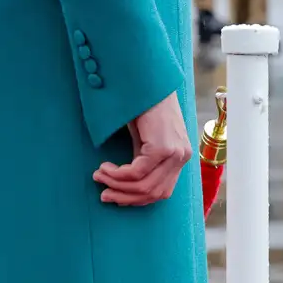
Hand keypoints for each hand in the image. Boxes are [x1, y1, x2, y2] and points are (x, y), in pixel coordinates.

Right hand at [94, 91, 191, 206]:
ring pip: (143, 185)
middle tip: (103, 194)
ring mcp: (174, 152)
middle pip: (153, 193)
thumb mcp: (147, 140)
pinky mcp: (162, 147)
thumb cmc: (145, 107)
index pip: (161, 191)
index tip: (115, 196)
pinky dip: (117, 174)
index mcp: (181, 156)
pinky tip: (105, 167)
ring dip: (117, 185)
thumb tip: (127, 189)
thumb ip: (144, 162)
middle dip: (124, 197)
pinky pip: (136, 172)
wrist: (147, 83)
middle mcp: (182, 156)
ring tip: (99, 176)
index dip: (137, 199)